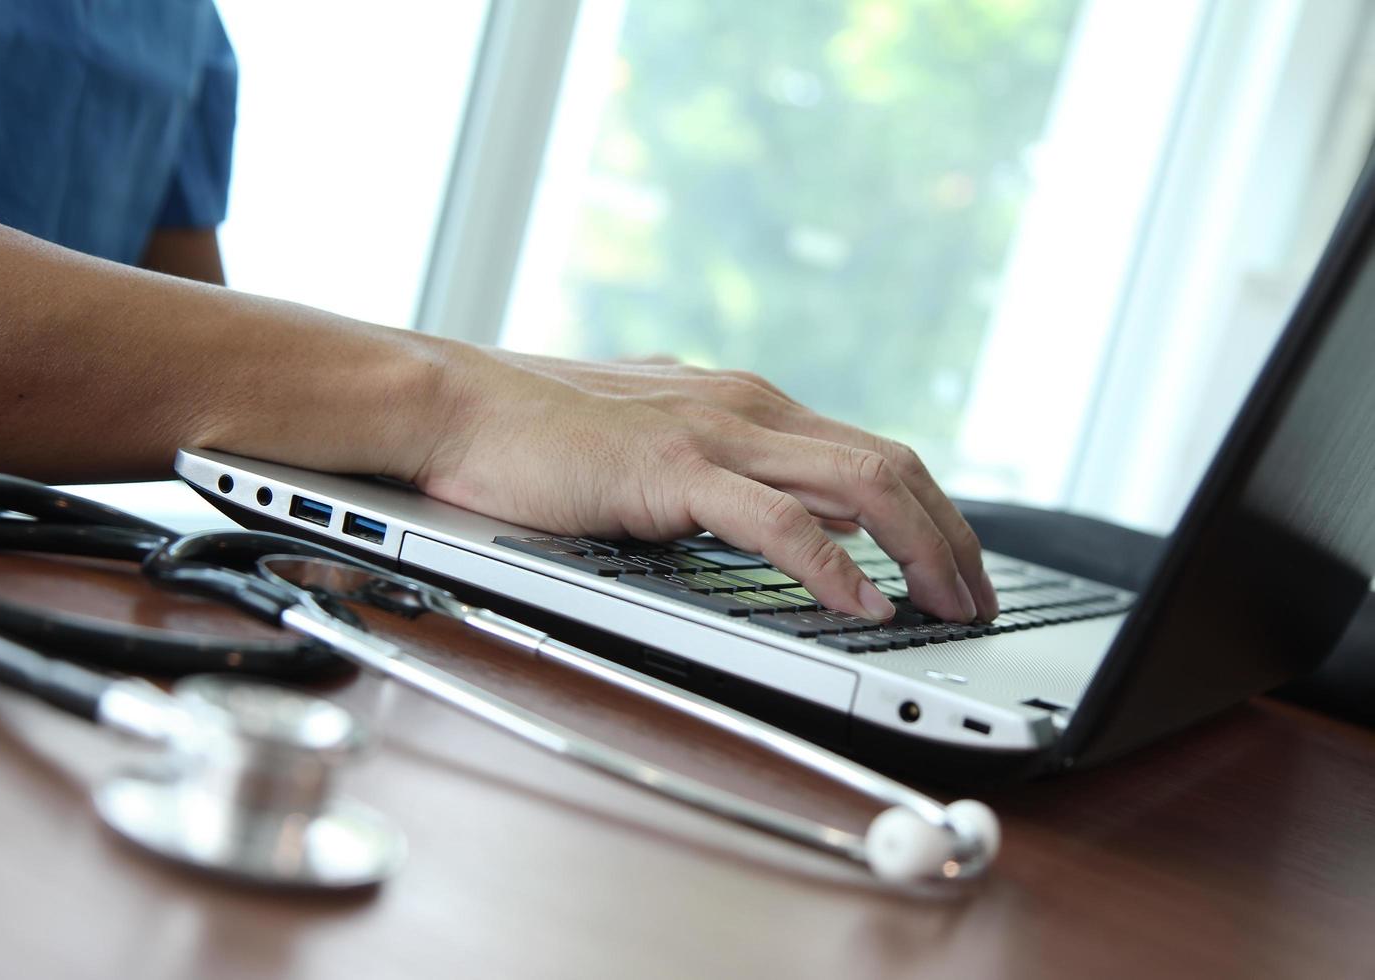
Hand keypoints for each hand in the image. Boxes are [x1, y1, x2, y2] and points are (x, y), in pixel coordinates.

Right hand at [412, 347, 996, 622]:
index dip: (935, 515)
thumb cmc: (544, 433)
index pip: (875, 455)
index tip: (959, 569)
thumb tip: (799, 515)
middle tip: (980, 602)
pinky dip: (832, 566)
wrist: (459, 405)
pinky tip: (862, 606)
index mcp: (749, 405)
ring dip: (921, 550)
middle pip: (892, 465)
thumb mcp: (663, 451)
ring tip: (951, 608)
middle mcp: (749, 408)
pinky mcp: (672, 469)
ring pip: (860, 484)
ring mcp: (714, 433)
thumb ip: (733, 475)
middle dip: (952, 537)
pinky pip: (776, 520)